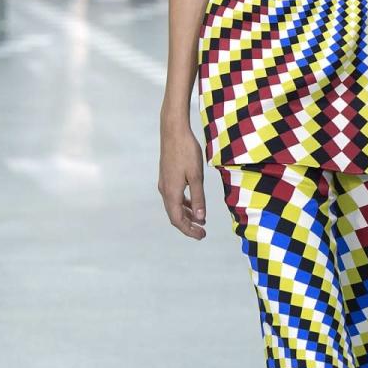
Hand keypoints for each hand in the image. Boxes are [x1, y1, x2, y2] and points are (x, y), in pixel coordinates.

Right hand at [158, 117, 206, 238]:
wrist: (173, 131)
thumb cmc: (186, 152)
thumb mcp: (196, 176)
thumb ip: (198, 197)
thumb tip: (200, 218)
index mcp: (171, 192)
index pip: (178, 220)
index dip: (189, 230)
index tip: (202, 235)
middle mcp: (165, 190)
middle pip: (175, 216)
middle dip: (188, 226)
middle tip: (202, 232)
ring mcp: (165, 183)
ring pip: (174, 207)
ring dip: (187, 216)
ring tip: (200, 221)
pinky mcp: (167, 177)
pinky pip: (174, 197)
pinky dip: (184, 204)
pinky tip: (193, 204)